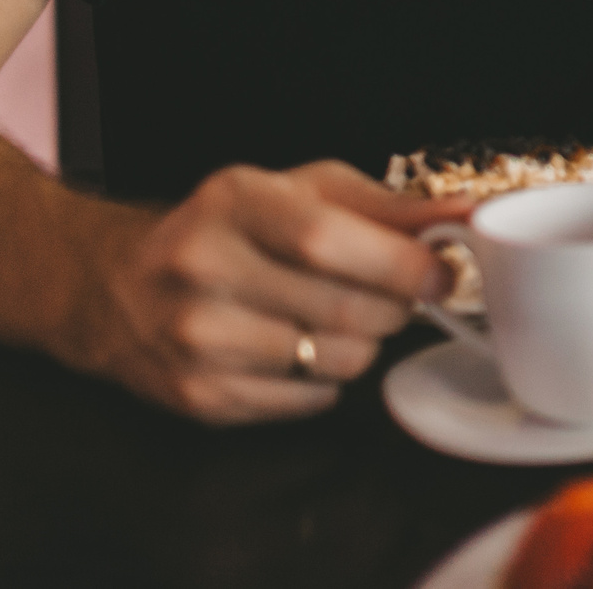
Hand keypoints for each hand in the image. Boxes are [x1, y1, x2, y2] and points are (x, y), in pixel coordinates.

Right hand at [88, 160, 462, 424]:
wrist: (124, 287)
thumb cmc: (235, 229)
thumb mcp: (304, 192)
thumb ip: (388, 206)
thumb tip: (468, 213)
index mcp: (235, 202)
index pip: (330, 241)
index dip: (402, 263)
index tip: (442, 271)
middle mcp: (202, 267)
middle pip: (344, 309)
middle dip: (394, 307)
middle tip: (393, 295)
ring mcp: (194, 337)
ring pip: (336, 361)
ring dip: (363, 344)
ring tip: (337, 318)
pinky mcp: (197, 395)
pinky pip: (309, 400)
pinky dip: (324, 380)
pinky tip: (297, 348)